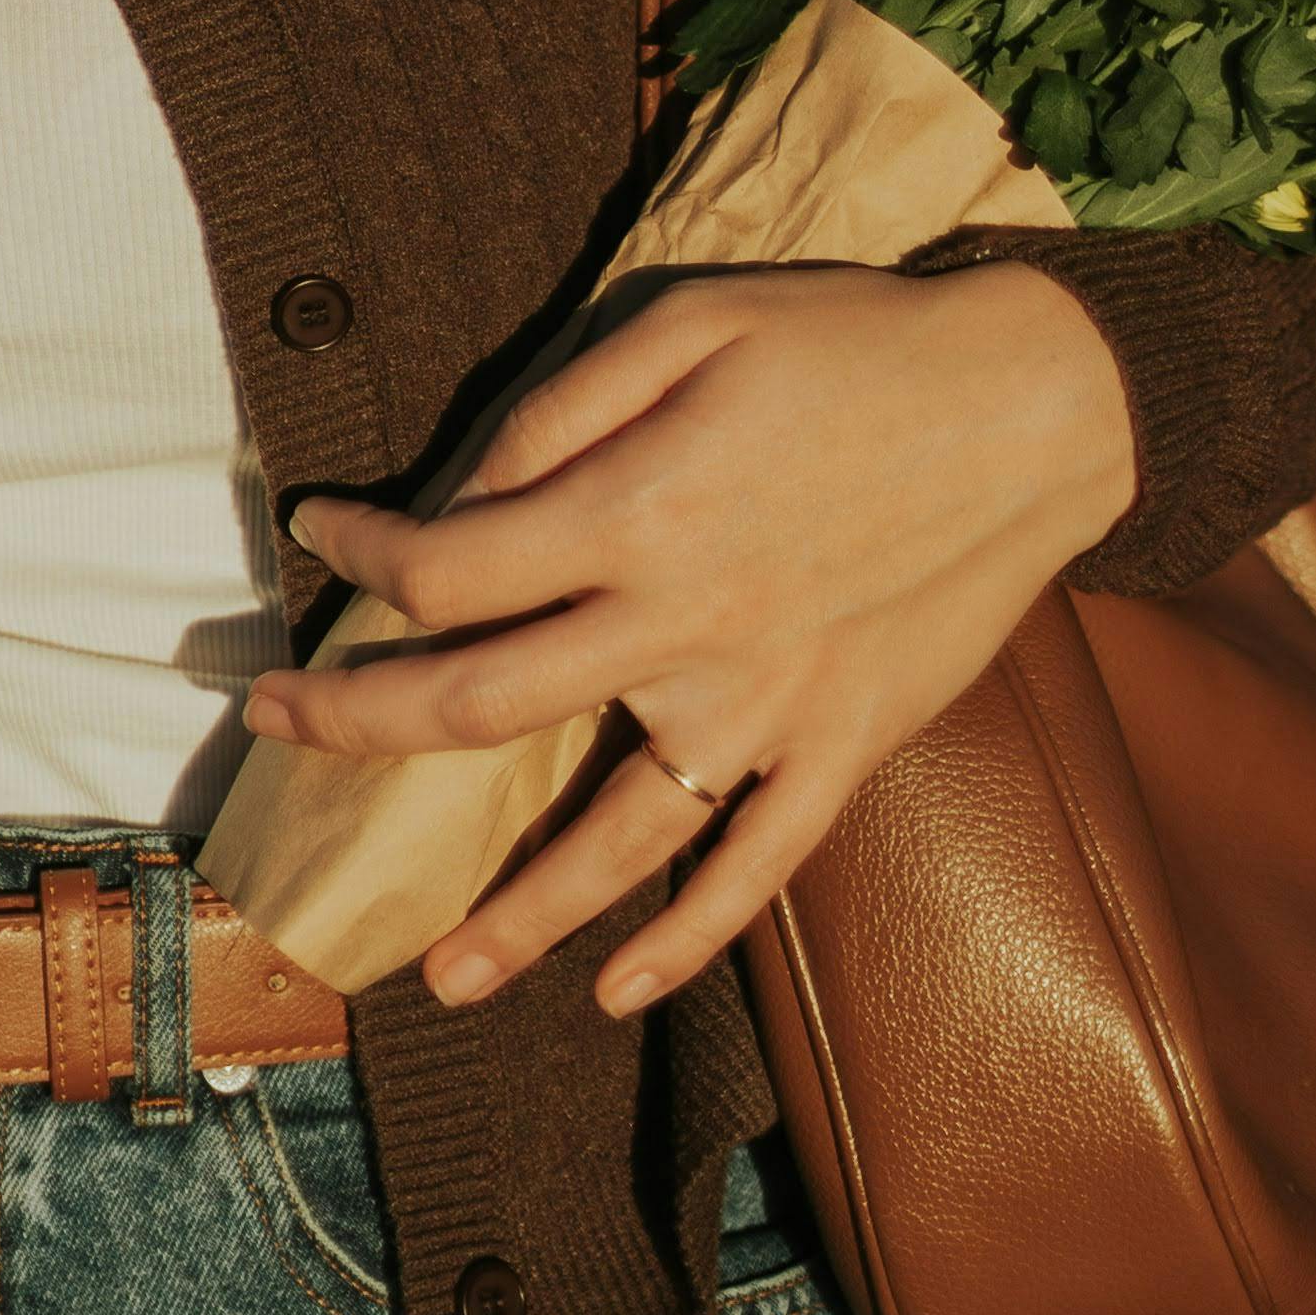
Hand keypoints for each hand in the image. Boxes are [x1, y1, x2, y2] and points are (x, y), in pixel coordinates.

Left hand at [241, 261, 1136, 1017]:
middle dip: (357, 724)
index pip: (448, 565)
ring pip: (610, 839)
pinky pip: (752, 870)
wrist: (1037, 403)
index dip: (363, 556)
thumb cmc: (852, 345)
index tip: (324, 536)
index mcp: (637, 510)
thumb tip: (460, 493)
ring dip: (512, 913)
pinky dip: (684, 941)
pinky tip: (616, 990)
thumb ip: (561, 409)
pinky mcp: (840, 747)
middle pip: (478, 710)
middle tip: (277, 727)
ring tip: (437, 973)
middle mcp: (683, 625)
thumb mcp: (691, 323)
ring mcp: (765, 706)